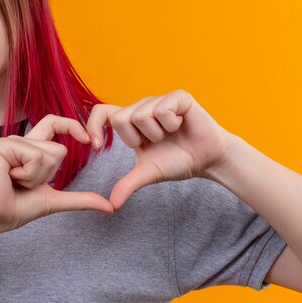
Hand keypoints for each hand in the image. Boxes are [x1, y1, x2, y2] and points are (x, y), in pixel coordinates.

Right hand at [0, 115, 114, 234]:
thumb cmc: (15, 208)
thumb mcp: (54, 201)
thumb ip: (80, 199)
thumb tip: (109, 207)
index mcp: (30, 149)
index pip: (55, 123)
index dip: (73, 126)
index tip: (88, 140)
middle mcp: (21, 141)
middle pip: (59, 149)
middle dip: (48, 174)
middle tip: (25, 184)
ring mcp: (11, 141)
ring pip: (49, 154)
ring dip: (37, 177)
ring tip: (15, 182)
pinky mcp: (3, 146)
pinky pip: (35, 157)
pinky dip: (28, 175)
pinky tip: (10, 179)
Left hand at [85, 89, 233, 209]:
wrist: (207, 160)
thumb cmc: (177, 161)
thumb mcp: (148, 173)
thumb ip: (128, 184)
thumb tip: (111, 205)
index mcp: (130, 121)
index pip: (101, 112)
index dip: (93, 126)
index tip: (97, 146)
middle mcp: (142, 107)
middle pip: (121, 119)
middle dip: (137, 139)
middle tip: (155, 143)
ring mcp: (159, 99)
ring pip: (142, 115)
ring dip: (157, 134)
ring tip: (170, 135)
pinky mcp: (178, 97)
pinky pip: (162, 110)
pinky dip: (172, 124)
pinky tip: (181, 126)